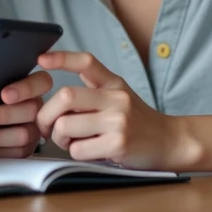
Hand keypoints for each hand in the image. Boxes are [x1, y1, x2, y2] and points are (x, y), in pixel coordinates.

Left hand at [0, 70, 54, 158]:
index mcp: (35, 86)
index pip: (42, 82)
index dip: (25, 89)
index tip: (4, 95)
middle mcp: (39, 107)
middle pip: (31, 111)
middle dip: (3, 115)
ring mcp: (35, 129)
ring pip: (23, 135)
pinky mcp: (28, 148)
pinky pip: (16, 152)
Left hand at [36, 52, 196, 170]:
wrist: (170, 142)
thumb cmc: (137, 122)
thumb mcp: (119, 96)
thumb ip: (93, 89)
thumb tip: (57, 90)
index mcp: (113, 84)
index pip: (87, 62)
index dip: (62, 58)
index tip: (41, 60)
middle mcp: (116, 98)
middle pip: (65, 97)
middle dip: (46, 115)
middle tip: (48, 128)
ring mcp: (118, 121)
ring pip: (65, 126)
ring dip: (60, 139)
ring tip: (72, 141)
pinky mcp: (118, 144)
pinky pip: (78, 149)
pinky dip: (76, 153)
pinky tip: (89, 152)